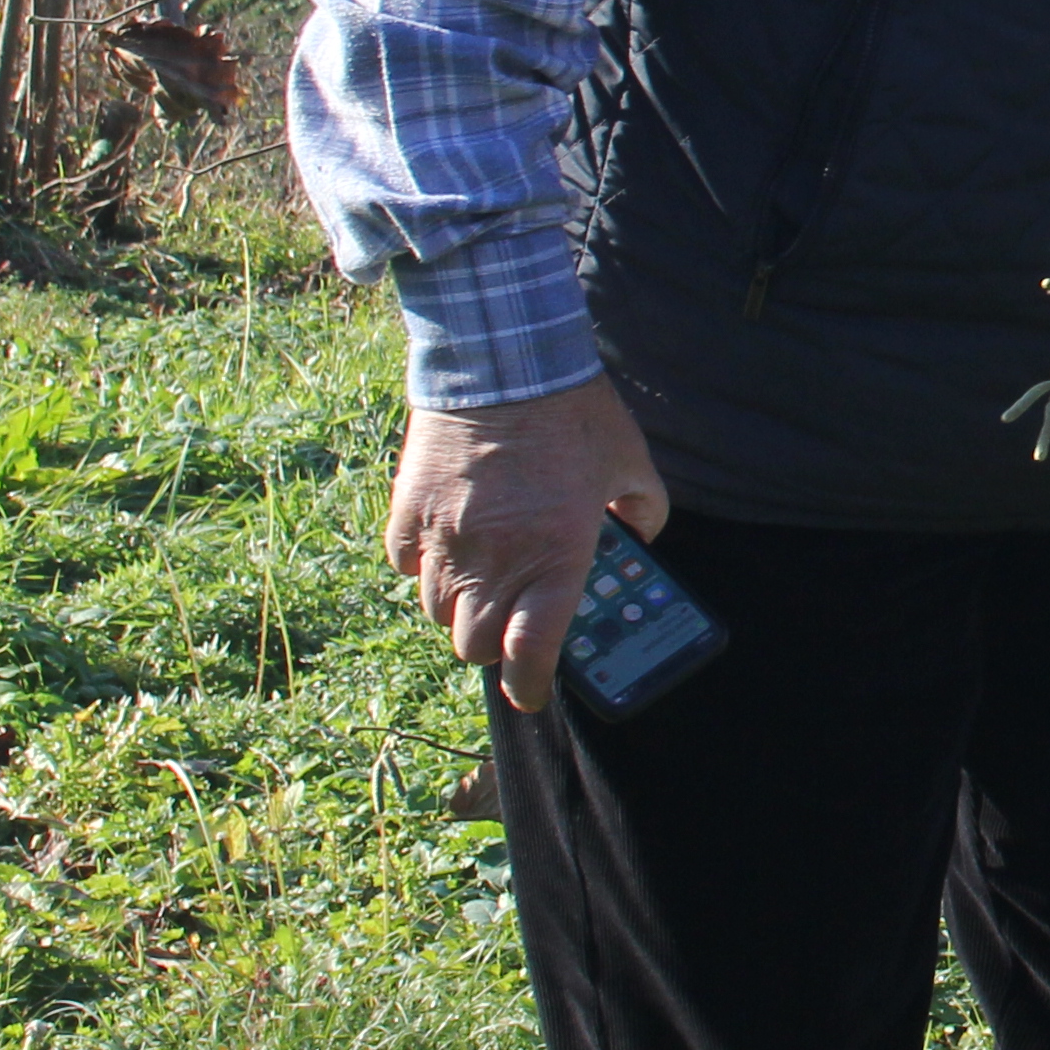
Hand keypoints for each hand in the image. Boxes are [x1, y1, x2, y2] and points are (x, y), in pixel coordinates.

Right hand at [388, 373, 669, 713]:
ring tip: (484, 581)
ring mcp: (444, 539)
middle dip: (494, 645)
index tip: (534, 691)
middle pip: (473, 644)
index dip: (530, 686)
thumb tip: (640, 534)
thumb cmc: (573, 411)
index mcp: (554, 557)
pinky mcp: (408, 512)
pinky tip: (448, 546)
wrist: (502, 358)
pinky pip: (405, 567)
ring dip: (459, 608)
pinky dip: (423, 569)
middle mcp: (494, 559)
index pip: (530, 654)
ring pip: (436, 611)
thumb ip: (645, 510)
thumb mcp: (632, 462)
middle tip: (513, 622)